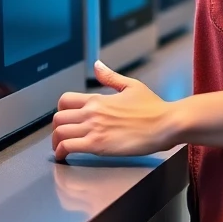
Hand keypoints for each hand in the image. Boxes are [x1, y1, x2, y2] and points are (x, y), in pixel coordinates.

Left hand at [51, 61, 173, 160]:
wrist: (166, 123)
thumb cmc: (153, 107)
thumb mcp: (131, 85)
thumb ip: (110, 77)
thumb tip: (97, 64)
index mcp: (97, 99)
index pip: (65, 100)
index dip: (61, 110)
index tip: (66, 118)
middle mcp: (91, 112)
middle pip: (58, 118)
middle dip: (57, 128)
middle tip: (61, 136)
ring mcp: (94, 128)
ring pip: (60, 133)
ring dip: (56, 142)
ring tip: (60, 149)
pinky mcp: (98, 145)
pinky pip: (69, 146)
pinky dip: (62, 152)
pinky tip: (64, 157)